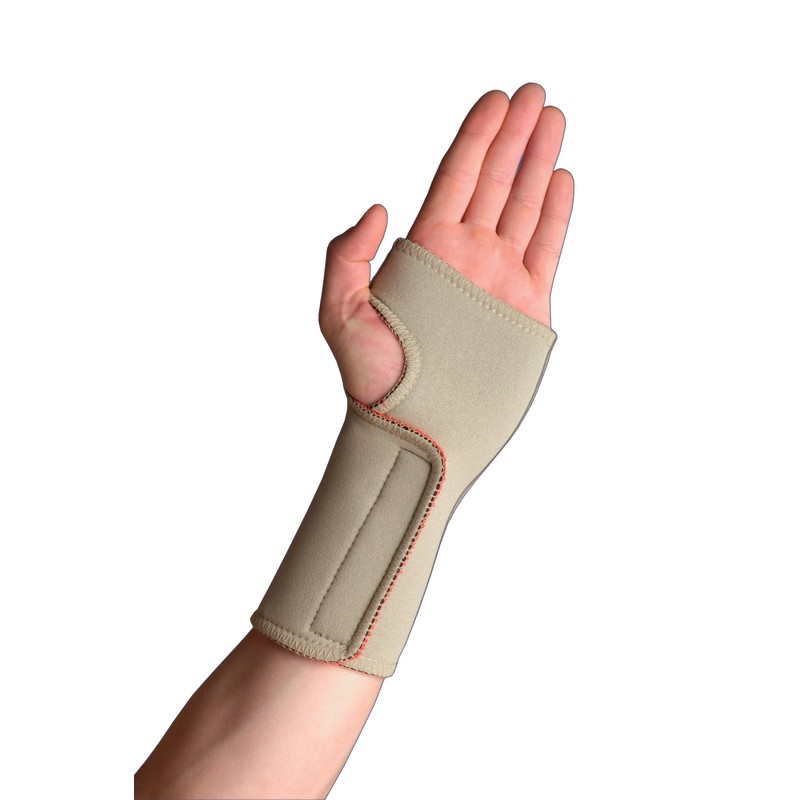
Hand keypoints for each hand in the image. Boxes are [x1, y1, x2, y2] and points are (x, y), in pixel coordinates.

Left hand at [319, 83, 573, 405]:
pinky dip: (556, 214)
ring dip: (539, 160)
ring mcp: (499, 279)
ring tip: (553, 119)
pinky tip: (560, 179)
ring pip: (525, 205)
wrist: (414, 431)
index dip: (476, 135)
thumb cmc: (373, 381)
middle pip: (495, 180)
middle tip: (534, 92)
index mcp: (426, 250)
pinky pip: (546, 249)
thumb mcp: (338, 315)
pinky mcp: (527, 307)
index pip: (455, 177)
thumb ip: (346, 256)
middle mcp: (465, 256)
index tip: (495, 99)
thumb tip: (378, 208)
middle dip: (514, 133)